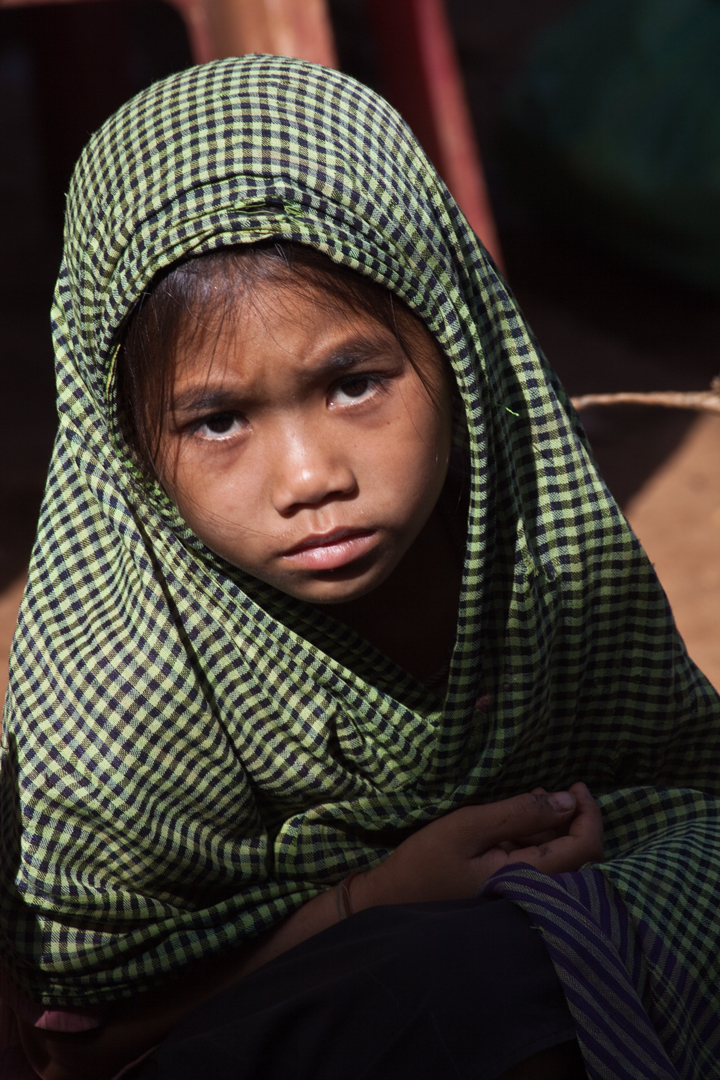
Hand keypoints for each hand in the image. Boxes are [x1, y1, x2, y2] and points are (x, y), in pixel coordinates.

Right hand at [353, 782, 602, 907]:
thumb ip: (519, 814)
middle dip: (571, 818)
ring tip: (529, 800)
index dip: (590, 814)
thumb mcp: (468, 827)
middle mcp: (535, 892)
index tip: (575, 785)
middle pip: (577, 854)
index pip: (585, 848)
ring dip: (551, 827)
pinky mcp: (509, 892)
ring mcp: (522, 895)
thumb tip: (568, 800)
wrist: (390, 903)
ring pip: (557, 858)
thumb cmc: (425, 864)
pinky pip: (536, 864)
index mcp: (529, 877)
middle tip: (554, 789)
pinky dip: (534, 839)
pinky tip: (515, 823)